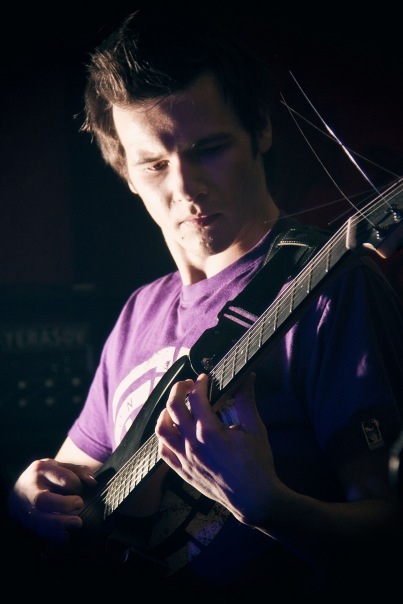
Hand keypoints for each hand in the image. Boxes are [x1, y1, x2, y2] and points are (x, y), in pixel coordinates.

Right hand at [8, 458, 96, 541]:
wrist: (19, 488)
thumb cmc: (46, 476)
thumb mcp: (60, 466)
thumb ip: (79, 471)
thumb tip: (92, 482)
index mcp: (42, 469)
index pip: (65, 479)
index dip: (77, 486)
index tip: (78, 490)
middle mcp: (31, 488)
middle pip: (43, 500)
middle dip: (65, 505)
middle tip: (80, 505)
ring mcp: (25, 507)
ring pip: (40, 519)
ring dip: (61, 524)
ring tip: (77, 523)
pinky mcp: (25, 521)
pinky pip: (38, 531)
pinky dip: (54, 535)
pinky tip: (66, 535)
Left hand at [155, 372, 279, 525]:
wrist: (254, 499)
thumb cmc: (257, 464)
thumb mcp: (255, 429)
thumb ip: (247, 401)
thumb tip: (247, 378)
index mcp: (210, 432)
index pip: (195, 397)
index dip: (199, 382)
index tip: (204, 378)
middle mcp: (192, 444)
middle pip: (173, 407)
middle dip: (178, 389)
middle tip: (187, 384)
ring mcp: (185, 459)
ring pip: (161, 429)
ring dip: (166, 412)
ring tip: (175, 405)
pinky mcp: (183, 472)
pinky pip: (163, 451)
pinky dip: (164, 437)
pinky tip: (173, 430)